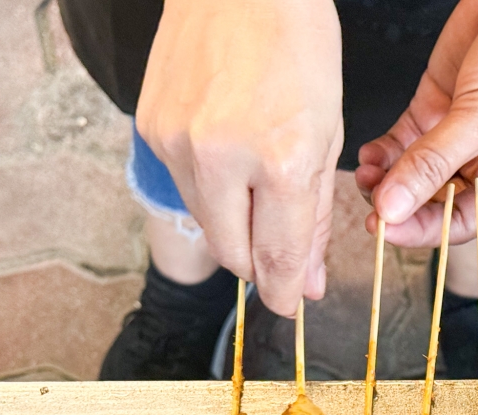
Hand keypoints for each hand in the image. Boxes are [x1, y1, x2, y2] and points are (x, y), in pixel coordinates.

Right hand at [137, 0, 342, 315]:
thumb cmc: (298, 49)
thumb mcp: (327, 138)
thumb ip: (314, 219)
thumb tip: (305, 283)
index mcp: (278, 160)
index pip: (277, 259)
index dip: (286, 291)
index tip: (292, 302)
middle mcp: (218, 158)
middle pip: (233, 256)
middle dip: (261, 266)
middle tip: (282, 253)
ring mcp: (176, 142)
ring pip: (207, 224)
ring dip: (237, 225)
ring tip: (260, 182)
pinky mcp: (150, 128)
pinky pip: (185, 185)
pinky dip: (212, 186)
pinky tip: (230, 152)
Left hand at [356, 0, 477, 246]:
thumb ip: (432, 163)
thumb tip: (392, 206)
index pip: (464, 222)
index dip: (423, 229)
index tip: (385, 228)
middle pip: (437, 201)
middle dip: (402, 203)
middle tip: (370, 204)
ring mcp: (462, 133)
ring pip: (417, 171)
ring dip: (389, 178)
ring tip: (365, 177)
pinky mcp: (441, 103)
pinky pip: (408, 139)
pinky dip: (387, 150)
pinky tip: (370, 156)